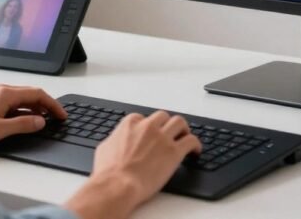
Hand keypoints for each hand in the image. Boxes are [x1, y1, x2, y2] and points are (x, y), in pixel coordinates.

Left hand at [0, 85, 65, 150]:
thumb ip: (23, 125)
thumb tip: (40, 122)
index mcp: (6, 94)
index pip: (38, 94)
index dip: (53, 104)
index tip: (61, 114)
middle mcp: (2, 91)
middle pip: (32, 94)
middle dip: (47, 105)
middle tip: (57, 117)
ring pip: (24, 99)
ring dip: (36, 108)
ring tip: (45, 120)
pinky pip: (15, 103)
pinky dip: (25, 111)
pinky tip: (26, 121)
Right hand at [65, 111, 200, 218]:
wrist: (118, 185)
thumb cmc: (108, 171)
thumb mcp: (105, 148)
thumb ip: (115, 140)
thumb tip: (116, 142)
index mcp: (131, 124)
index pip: (144, 118)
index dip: (149, 127)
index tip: (151, 134)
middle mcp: (148, 127)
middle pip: (164, 117)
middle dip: (167, 124)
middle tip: (170, 133)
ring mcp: (162, 138)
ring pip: (180, 122)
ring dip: (183, 129)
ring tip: (184, 137)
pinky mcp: (174, 151)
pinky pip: (191, 141)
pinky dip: (195, 144)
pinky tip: (195, 151)